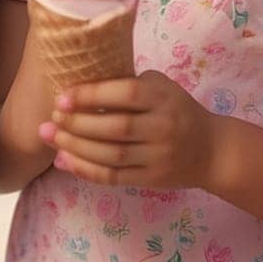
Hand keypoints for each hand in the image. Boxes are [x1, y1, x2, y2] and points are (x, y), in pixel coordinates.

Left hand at [38, 71, 216, 188]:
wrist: (212, 151)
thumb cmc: (177, 110)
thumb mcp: (161, 87)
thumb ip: (129, 83)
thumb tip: (82, 82)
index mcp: (163, 99)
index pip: (126, 94)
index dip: (92, 94)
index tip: (63, 95)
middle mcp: (162, 128)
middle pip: (115, 128)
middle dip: (77, 123)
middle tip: (51, 117)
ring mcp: (158, 157)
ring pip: (111, 156)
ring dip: (76, 147)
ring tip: (50, 136)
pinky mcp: (152, 179)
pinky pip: (114, 177)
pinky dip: (86, 170)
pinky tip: (64, 161)